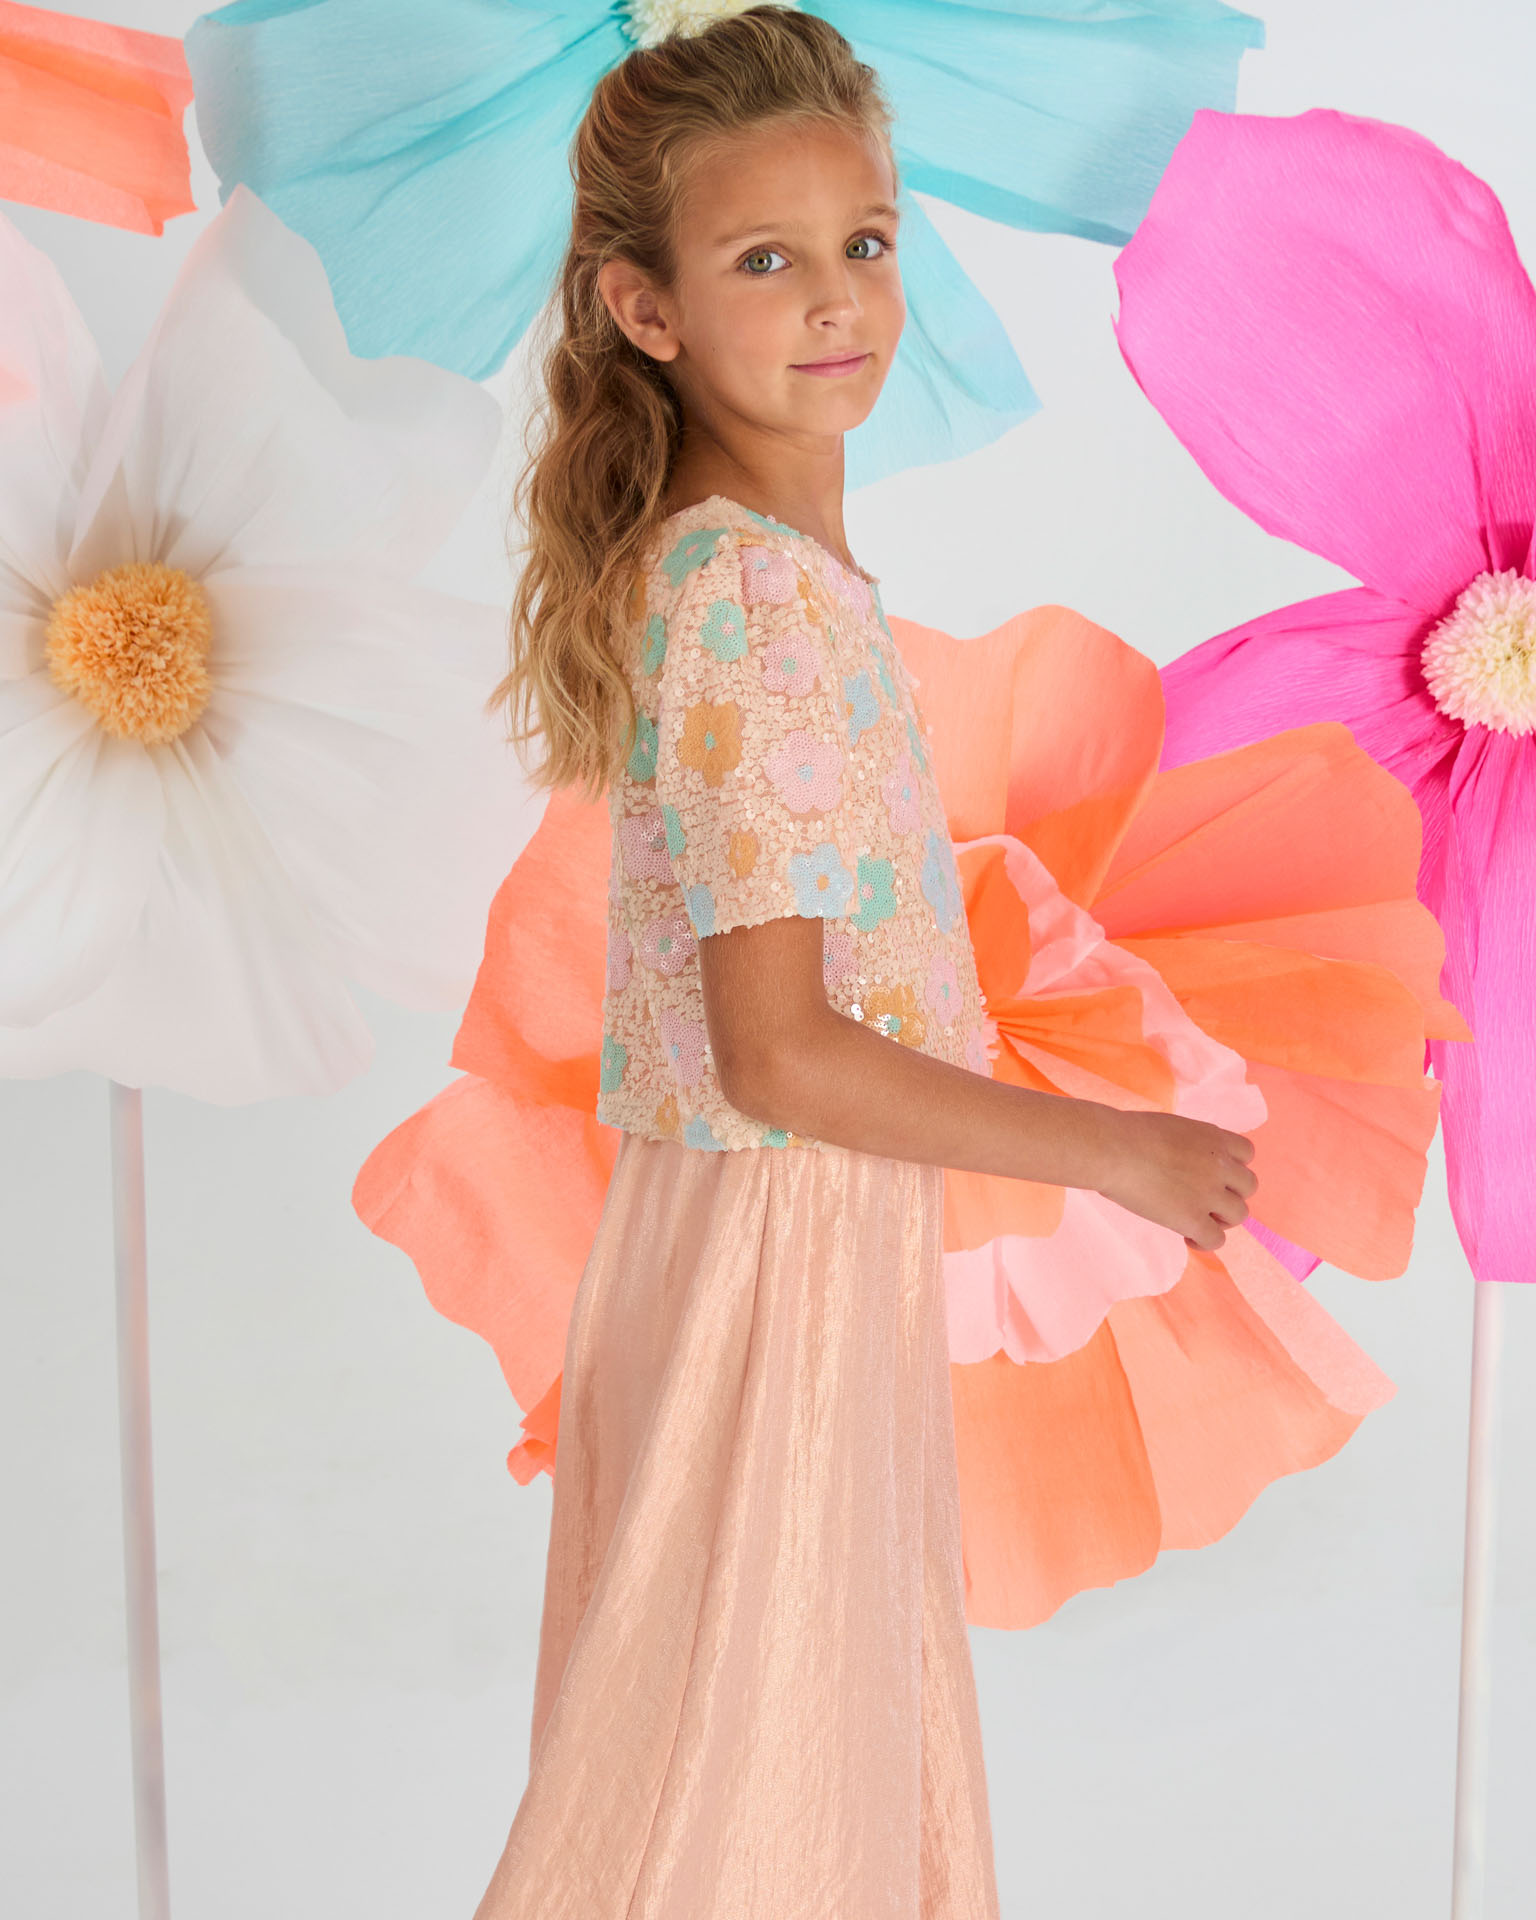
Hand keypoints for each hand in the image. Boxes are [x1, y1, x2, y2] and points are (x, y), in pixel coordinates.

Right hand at [1093, 1109, 1256, 1250]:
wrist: (1112, 1149)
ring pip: (1239, 1214)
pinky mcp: (1193, 1219)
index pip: (1247, 1154)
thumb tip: (1185, 1162)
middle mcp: (1219, 1164)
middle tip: (1205, 1200)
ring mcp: (1209, 1193)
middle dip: (1230, 1194)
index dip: (1232, 1167)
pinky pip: (1216, 1240)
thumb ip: (1191, 1144)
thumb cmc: (1127, 1134)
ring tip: (1197, 1220)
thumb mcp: (1172, 1128)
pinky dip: (1205, 1242)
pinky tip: (1186, 1235)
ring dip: (1221, 1219)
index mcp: (1214, 1138)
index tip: (1212, 1174)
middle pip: (1248, 1186)